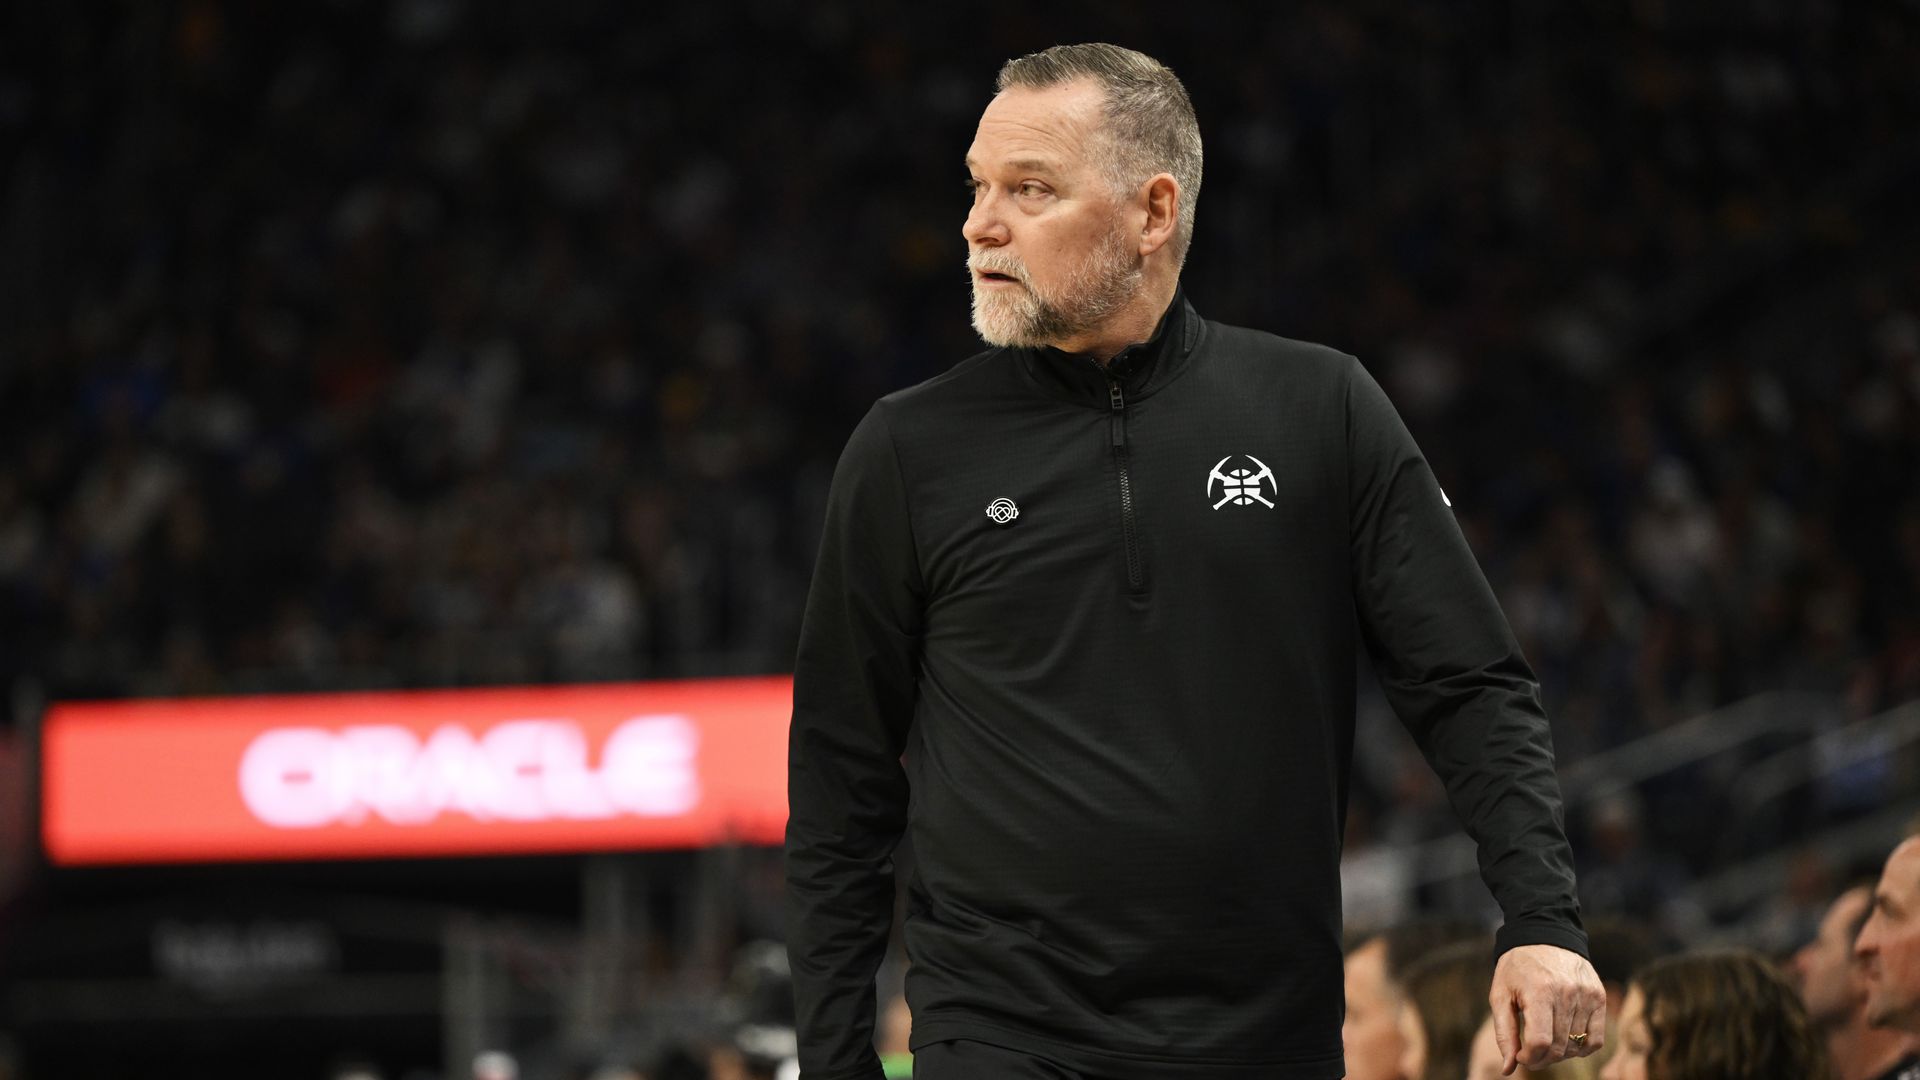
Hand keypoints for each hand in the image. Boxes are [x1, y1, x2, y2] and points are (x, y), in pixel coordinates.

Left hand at [1488, 943, 1605, 1074]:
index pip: (1540, 1042)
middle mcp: (1567, 993)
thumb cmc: (1517, 968)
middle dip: (1542, 1059)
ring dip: (1560, 1054)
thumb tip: (1508, 1069)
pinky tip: (1567, 1042)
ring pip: (1576, 1046)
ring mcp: (1586, 995)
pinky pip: (1596, 1039)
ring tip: (1545, 1044)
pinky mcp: (1599, 997)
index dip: (1529, 1058)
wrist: (1544, 936)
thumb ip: (1504, 1033)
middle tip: (1530, 1055)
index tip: (1520, 1056)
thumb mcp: (1500, 995)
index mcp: (1539, 991)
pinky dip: (1582, 1048)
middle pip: (1559, 1047)